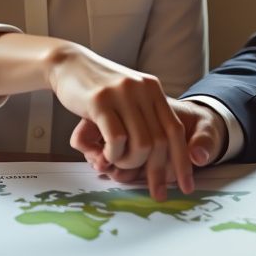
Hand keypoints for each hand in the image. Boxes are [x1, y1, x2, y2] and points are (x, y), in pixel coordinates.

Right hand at [70, 99, 226, 186]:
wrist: (68, 63)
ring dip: (130, 162)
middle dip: (158, 173)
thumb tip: (159, 154)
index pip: (176, 130)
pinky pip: (117, 138)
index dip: (183, 162)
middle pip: (161, 142)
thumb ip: (144, 118)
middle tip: (155, 192)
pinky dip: (114, 154)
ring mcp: (122, 95)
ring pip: (142, 144)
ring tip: (117, 163)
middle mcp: (143, 91)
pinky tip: (105, 155)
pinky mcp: (100, 101)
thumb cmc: (97, 88)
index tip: (187, 187)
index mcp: (153, 90)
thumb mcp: (128, 96)